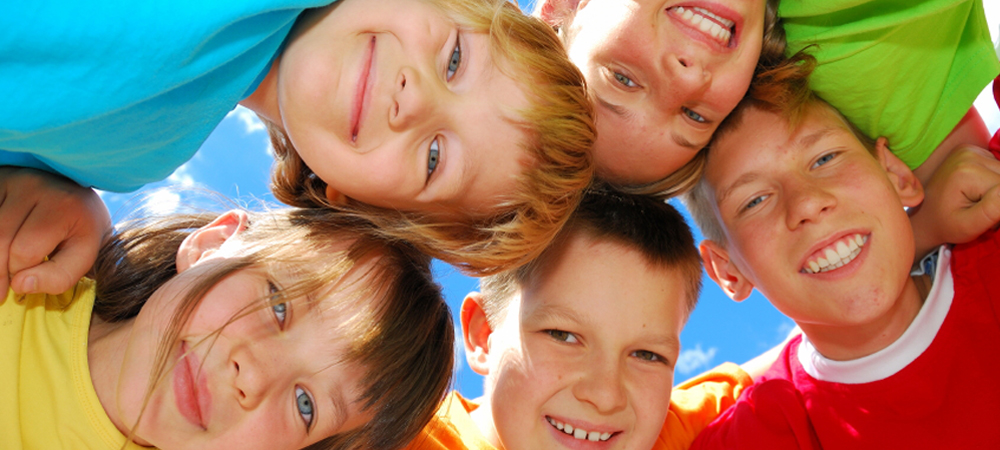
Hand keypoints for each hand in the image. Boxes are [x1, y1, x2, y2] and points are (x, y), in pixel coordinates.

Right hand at [0, 166, 110, 299]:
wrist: (78, 194)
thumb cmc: (80, 230)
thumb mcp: (83, 255)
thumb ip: (59, 277)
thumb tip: (19, 285)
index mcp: (65, 206)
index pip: (25, 251)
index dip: (19, 274)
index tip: (18, 285)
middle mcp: (37, 186)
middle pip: (0, 240)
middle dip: (0, 270)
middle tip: (2, 287)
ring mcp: (14, 180)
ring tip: (1, 272)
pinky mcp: (0, 181)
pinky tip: (2, 250)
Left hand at [909, 145, 999, 259]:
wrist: (926, 215)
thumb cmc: (946, 225)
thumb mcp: (969, 226)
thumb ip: (992, 210)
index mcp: (967, 172)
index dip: (999, 207)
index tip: (982, 217)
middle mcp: (968, 154)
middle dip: (999, 198)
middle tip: (979, 211)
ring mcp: (969, 150)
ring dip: (997, 190)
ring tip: (978, 202)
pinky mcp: (972, 151)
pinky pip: (996, 168)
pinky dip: (993, 182)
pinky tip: (977, 191)